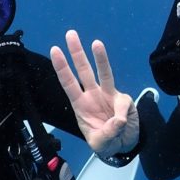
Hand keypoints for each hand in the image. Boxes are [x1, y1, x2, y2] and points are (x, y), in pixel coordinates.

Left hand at [50, 30, 138, 157]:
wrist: (124, 145)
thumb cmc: (106, 143)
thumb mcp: (100, 144)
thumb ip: (106, 133)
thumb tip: (118, 119)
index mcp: (80, 105)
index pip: (69, 83)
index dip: (62, 67)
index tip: (55, 50)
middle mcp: (93, 95)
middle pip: (84, 70)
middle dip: (76, 52)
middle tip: (70, 34)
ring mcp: (109, 95)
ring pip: (104, 73)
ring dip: (100, 57)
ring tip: (96, 43)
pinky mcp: (124, 100)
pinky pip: (123, 103)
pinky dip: (123, 112)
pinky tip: (122, 123)